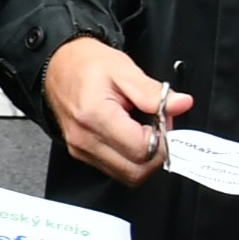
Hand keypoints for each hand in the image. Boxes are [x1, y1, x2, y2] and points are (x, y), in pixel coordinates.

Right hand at [43, 35, 186, 185]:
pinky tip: (130, 135)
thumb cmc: (86, 64)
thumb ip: (153, 92)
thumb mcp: (124, 69)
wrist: (57, 66)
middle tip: (158, 128)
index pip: (142, 150)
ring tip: (143, 129)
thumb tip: (181, 104)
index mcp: (95, 116)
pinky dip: (130, 157)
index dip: (162, 139)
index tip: (164, 121)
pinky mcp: (82, 154)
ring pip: (127, 175)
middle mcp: (85, 140)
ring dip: (144, 158)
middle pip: (136, 172)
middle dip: (156, 154)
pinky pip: (115, 169)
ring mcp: (81, 150)